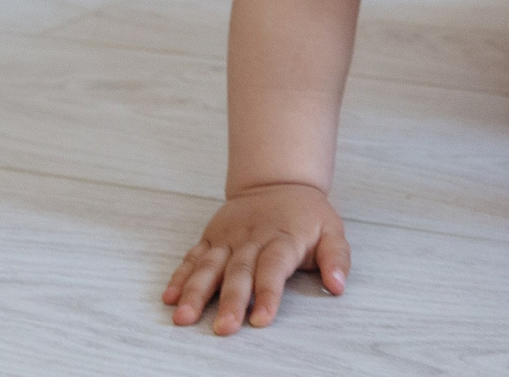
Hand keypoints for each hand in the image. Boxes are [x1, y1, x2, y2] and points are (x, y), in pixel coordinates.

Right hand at [163, 183, 349, 334]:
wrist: (279, 181)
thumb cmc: (307, 215)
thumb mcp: (331, 230)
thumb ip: (337, 258)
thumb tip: (338, 285)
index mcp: (283, 238)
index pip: (274, 267)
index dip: (268, 293)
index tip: (261, 320)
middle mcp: (252, 238)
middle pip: (240, 271)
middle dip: (231, 300)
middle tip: (223, 328)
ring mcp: (229, 238)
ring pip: (210, 265)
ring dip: (196, 292)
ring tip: (184, 317)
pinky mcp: (211, 237)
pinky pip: (193, 257)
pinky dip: (180, 276)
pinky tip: (170, 297)